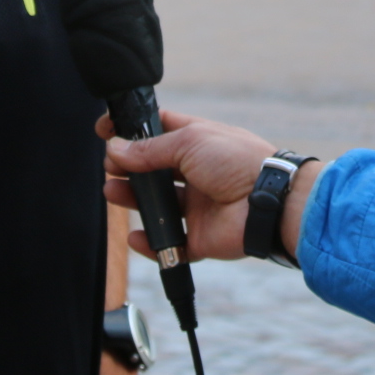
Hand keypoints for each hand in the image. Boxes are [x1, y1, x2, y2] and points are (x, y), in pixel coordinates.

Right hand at [100, 111, 278, 263]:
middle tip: (109, 166)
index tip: (105, 131)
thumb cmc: (238, 161)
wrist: (269, 202)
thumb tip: (116, 149)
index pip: (160, 130)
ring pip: (157, 206)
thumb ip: (150, 149)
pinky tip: (136, 235)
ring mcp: (198, 205)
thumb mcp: (190, 142)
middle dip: (128, 168)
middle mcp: (197, 173)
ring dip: (132, 200)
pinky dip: (151, 243)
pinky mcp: (200, 237)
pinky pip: (170, 244)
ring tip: (112, 192)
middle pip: (153, 170)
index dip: (133, 130)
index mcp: (198, 142)